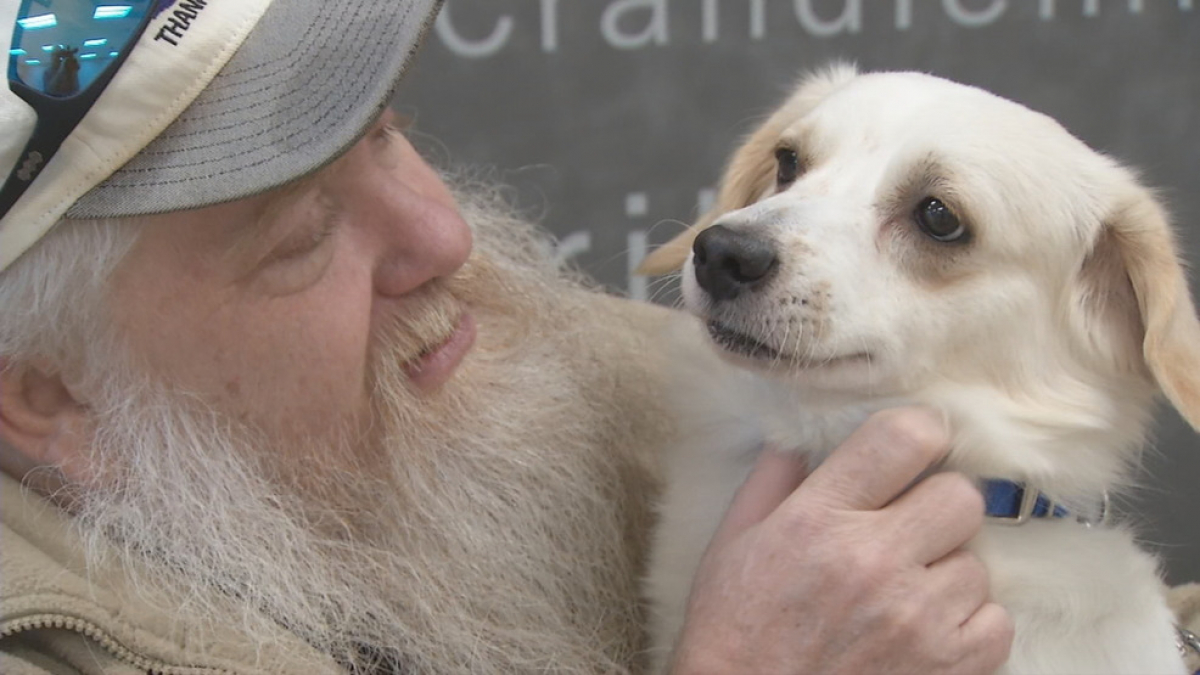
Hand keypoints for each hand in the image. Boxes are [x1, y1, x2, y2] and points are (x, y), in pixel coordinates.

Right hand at [669, 407, 1013, 674]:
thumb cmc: (734, 628)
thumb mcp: (733, 542)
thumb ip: (771, 480)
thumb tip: (799, 434)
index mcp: (818, 520)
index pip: (904, 438)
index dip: (920, 432)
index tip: (914, 446)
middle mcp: (873, 562)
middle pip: (962, 495)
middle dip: (937, 505)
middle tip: (908, 526)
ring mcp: (915, 619)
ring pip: (978, 562)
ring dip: (946, 570)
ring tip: (904, 590)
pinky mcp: (945, 667)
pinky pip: (995, 621)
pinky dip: (968, 623)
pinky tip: (926, 626)